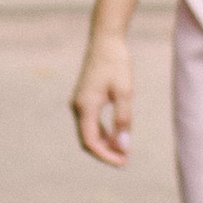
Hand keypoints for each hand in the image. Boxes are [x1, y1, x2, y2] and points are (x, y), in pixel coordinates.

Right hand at [70, 33, 134, 165]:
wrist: (106, 40)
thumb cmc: (117, 63)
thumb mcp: (124, 92)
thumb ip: (123, 119)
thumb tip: (123, 146)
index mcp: (85, 106)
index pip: (91, 142)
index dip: (106, 156)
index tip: (123, 162)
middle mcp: (78, 106)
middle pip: (87, 140)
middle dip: (105, 153)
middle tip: (125, 160)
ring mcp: (79, 102)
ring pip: (89, 132)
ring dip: (104, 144)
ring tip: (123, 151)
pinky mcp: (84, 98)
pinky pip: (90, 123)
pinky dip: (103, 133)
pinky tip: (117, 136)